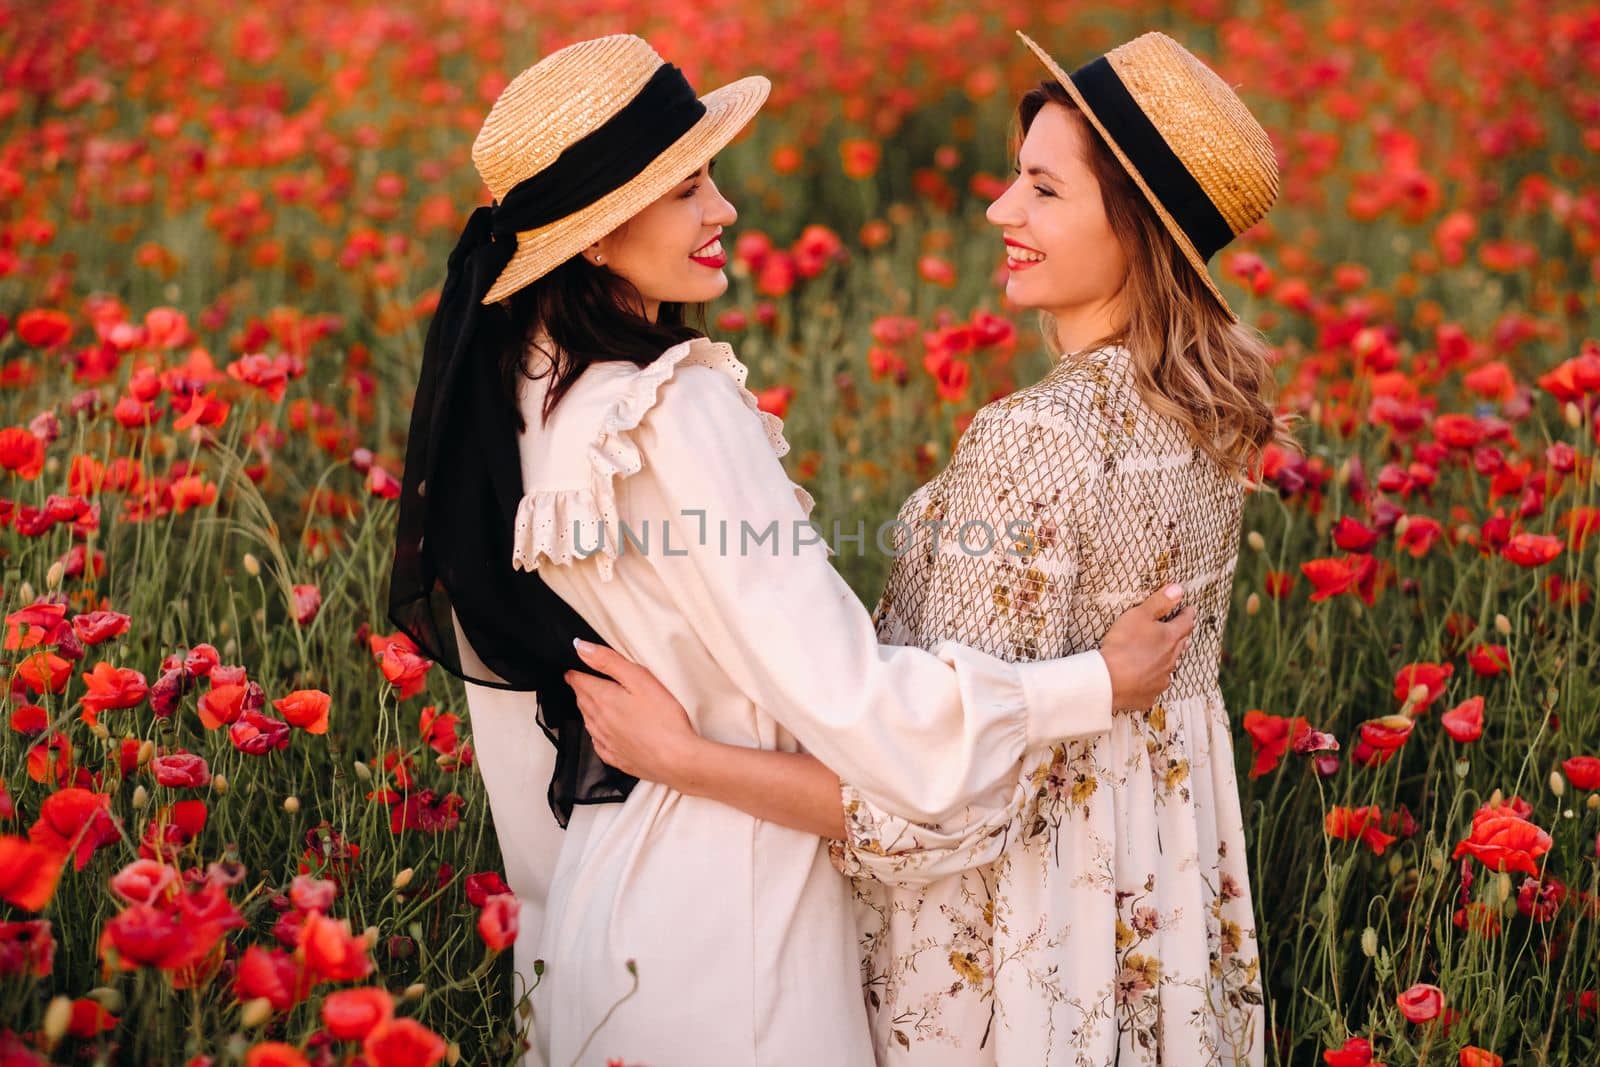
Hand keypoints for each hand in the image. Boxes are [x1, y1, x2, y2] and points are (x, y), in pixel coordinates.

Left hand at [565, 639, 703, 788]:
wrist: (676, 760)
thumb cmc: (663, 719)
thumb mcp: (639, 679)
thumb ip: (609, 661)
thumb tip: (581, 648)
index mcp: (602, 699)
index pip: (578, 682)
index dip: (575, 672)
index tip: (573, 669)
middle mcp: (598, 721)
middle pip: (582, 701)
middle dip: (581, 689)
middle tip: (581, 682)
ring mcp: (606, 742)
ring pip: (588, 721)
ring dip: (587, 709)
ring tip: (590, 702)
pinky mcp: (617, 758)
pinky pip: (598, 743)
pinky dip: (596, 733)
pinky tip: (602, 732)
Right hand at [1099, 584, 1195, 711]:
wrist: (1108, 680)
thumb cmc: (1123, 644)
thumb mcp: (1139, 615)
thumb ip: (1159, 602)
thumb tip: (1179, 589)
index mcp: (1170, 638)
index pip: (1185, 623)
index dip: (1188, 614)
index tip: (1190, 609)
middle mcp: (1170, 660)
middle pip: (1180, 646)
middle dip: (1181, 637)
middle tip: (1182, 631)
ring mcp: (1161, 680)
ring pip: (1169, 668)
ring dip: (1168, 660)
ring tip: (1166, 657)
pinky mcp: (1148, 696)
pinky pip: (1154, 687)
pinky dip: (1153, 681)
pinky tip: (1148, 680)